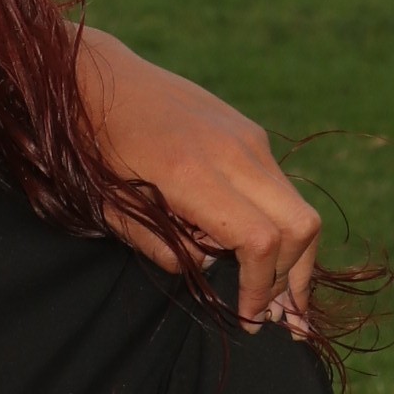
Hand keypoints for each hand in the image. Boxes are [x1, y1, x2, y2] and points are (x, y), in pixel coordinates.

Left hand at [77, 28, 321, 326]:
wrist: (98, 74)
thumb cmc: (93, 144)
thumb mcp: (112, 207)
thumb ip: (161, 246)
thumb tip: (211, 268)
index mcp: (193, 172)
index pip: (260, 240)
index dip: (262, 287)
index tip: (250, 319)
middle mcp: (234, 151)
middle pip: (300, 226)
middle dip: (294, 278)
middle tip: (279, 316)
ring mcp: (249, 137)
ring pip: (299, 208)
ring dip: (295, 255)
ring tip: (280, 295)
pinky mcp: (251, 132)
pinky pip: (282, 189)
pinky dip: (281, 226)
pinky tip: (257, 251)